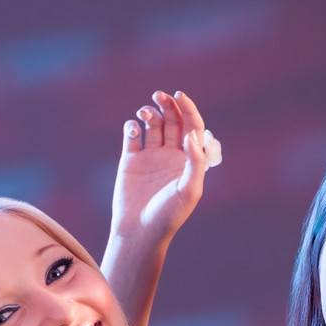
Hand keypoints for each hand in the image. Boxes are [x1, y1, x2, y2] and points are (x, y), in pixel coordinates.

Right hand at [109, 90, 211, 246]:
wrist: (139, 230)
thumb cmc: (169, 214)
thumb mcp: (189, 190)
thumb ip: (195, 162)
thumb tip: (192, 134)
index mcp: (189, 160)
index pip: (193, 127)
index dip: (189, 109)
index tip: (180, 96)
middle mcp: (172, 155)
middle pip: (173, 121)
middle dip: (168, 105)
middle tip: (159, 95)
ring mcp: (151, 156)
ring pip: (152, 124)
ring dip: (150, 113)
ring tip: (145, 114)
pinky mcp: (131, 159)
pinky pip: (132, 135)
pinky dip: (132, 126)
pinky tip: (133, 129)